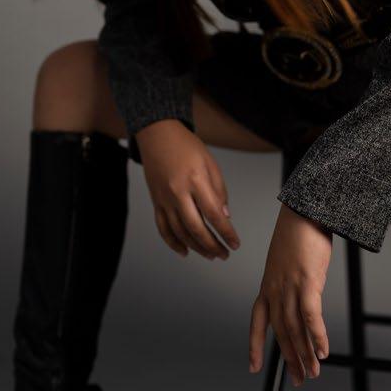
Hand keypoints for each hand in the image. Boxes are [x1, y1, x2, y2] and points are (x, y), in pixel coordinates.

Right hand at [135, 120, 240, 260]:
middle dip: (212, 245)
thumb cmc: (187, 146)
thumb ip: (218, 191)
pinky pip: (163, 228)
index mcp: (195, 180)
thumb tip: (225, 217)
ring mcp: (164, 199)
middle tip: (224, 254)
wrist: (158, 135)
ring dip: (196, 247)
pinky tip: (185, 251)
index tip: (235, 243)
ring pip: (179, 232)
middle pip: (196, 228)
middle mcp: (177, 192)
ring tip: (210, 255)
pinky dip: (173, 243)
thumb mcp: (210, 163)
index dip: (226, 232)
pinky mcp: (155, 202)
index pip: (213, 214)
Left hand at [248, 203, 331, 386]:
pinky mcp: (308, 282)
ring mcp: (290, 287)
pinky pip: (311, 317)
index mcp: (267, 284)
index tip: (254, 367)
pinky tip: (323, 351)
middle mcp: (275, 289)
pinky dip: (317, 336)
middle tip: (298, 379)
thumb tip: (300, 294)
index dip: (255, 345)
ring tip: (313, 372)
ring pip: (295, 329)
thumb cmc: (298, 233)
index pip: (257, 321)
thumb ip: (288, 280)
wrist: (303, 211)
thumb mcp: (286, 260)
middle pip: (281, 332)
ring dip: (305, 354)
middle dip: (289, 358)